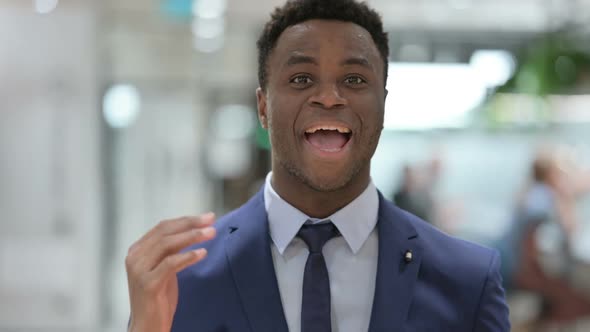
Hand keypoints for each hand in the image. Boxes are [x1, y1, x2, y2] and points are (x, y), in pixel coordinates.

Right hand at [125, 213, 216, 331]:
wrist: (147, 326)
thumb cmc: (158, 297)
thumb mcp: (164, 268)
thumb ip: (171, 250)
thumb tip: (193, 229)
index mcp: (137, 250)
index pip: (163, 227)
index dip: (186, 220)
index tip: (207, 216)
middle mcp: (135, 257)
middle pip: (165, 232)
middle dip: (191, 224)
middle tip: (212, 220)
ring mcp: (139, 270)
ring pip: (167, 244)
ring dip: (192, 236)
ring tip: (211, 233)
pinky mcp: (148, 284)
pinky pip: (170, 264)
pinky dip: (187, 256)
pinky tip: (202, 253)